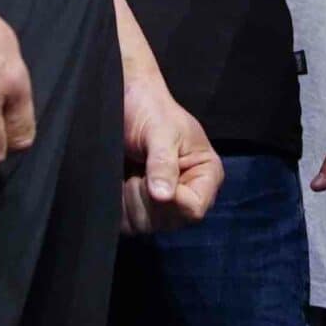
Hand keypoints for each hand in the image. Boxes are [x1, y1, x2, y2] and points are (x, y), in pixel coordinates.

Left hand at [120, 76, 222, 234]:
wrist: (125, 101)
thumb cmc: (150, 109)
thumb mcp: (160, 131)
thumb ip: (163, 162)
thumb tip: (163, 196)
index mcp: (206, 175)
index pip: (194, 208)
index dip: (172, 200)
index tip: (151, 175)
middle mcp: (188, 194)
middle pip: (169, 221)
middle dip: (147, 196)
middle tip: (140, 167)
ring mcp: (164, 204)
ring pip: (146, 225)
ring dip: (131, 198)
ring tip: (132, 170)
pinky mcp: (140, 207)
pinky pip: (128, 223)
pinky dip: (119, 204)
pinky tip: (121, 180)